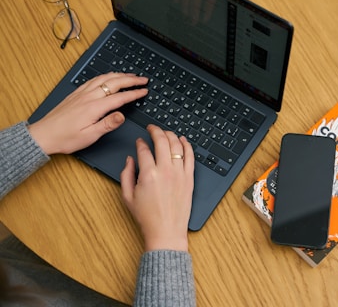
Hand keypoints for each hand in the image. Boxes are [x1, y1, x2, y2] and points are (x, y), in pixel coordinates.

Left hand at [28, 73, 147, 154]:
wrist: (43, 135)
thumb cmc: (65, 138)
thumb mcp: (90, 136)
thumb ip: (108, 124)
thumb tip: (122, 115)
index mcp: (94, 107)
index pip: (120, 97)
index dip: (134, 93)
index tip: (144, 91)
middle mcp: (88, 97)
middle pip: (114, 83)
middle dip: (131, 80)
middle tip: (143, 79)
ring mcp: (81, 93)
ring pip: (104, 78)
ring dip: (119, 75)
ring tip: (130, 75)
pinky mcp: (76, 94)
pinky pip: (93, 80)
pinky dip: (106, 76)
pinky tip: (108, 77)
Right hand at [120, 125, 194, 251]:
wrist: (166, 231)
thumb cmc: (147, 217)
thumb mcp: (127, 196)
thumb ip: (126, 174)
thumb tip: (130, 159)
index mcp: (148, 174)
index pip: (144, 150)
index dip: (140, 143)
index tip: (139, 141)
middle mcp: (165, 171)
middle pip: (161, 141)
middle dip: (155, 131)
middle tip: (152, 128)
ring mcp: (179, 174)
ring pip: (177, 145)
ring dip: (170, 135)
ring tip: (165, 132)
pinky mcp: (189, 178)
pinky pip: (190, 156)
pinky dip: (187, 145)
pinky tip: (182, 140)